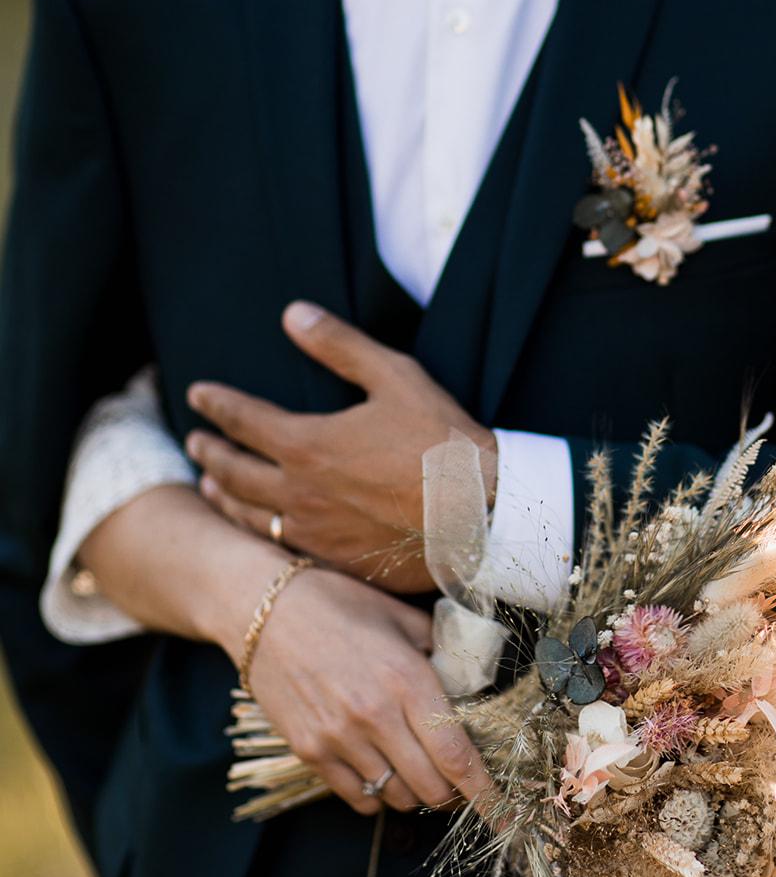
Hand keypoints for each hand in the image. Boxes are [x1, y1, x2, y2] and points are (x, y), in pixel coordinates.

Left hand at [186, 302, 497, 593]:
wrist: (479, 517)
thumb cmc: (442, 442)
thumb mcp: (394, 377)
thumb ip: (339, 345)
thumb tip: (293, 313)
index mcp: (306, 445)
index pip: (242, 420)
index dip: (215, 404)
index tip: (197, 394)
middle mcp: (298, 494)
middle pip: (234, 472)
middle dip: (209, 453)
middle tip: (195, 442)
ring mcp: (315, 534)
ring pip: (250, 516)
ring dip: (224, 497)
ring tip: (210, 486)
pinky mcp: (335, 563)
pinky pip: (281, 548)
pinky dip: (258, 532)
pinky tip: (260, 528)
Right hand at [235, 563, 493, 816]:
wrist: (263, 608)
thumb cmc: (337, 605)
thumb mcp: (401, 619)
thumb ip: (441, 653)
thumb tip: (473, 683)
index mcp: (407, 680)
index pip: (456, 754)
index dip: (484, 791)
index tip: (502, 811)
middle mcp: (376, 716)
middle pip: (431, 787)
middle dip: (451, 793)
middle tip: (455, 780)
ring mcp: (338, 738)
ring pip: (396, 797)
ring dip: (414, 792)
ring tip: (414, 768)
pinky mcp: (309, 751)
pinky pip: (357, 797)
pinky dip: (377, 795)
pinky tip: (379, 770)